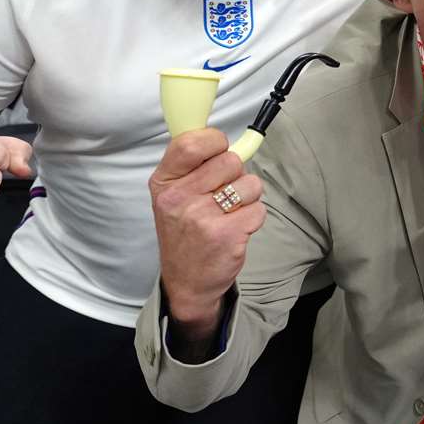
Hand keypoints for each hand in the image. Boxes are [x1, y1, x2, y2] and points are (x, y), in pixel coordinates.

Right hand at [148, 128, 264, 328]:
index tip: (218, 152)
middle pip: (230, 160)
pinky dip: (253, 218)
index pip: (192, 142)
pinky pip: (258, 209)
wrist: (186, 283)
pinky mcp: (226, 235)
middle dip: (235, 174)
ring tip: (229, 213)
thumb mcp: (173, 196)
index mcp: (164, 183)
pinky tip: (236, 229)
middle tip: (222, 194)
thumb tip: (230, 140)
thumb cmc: (184, 233)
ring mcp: (202, 217)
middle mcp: (179, 198)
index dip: (214, 141)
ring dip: (247, 197)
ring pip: (249, 184)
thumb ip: (194, 166)